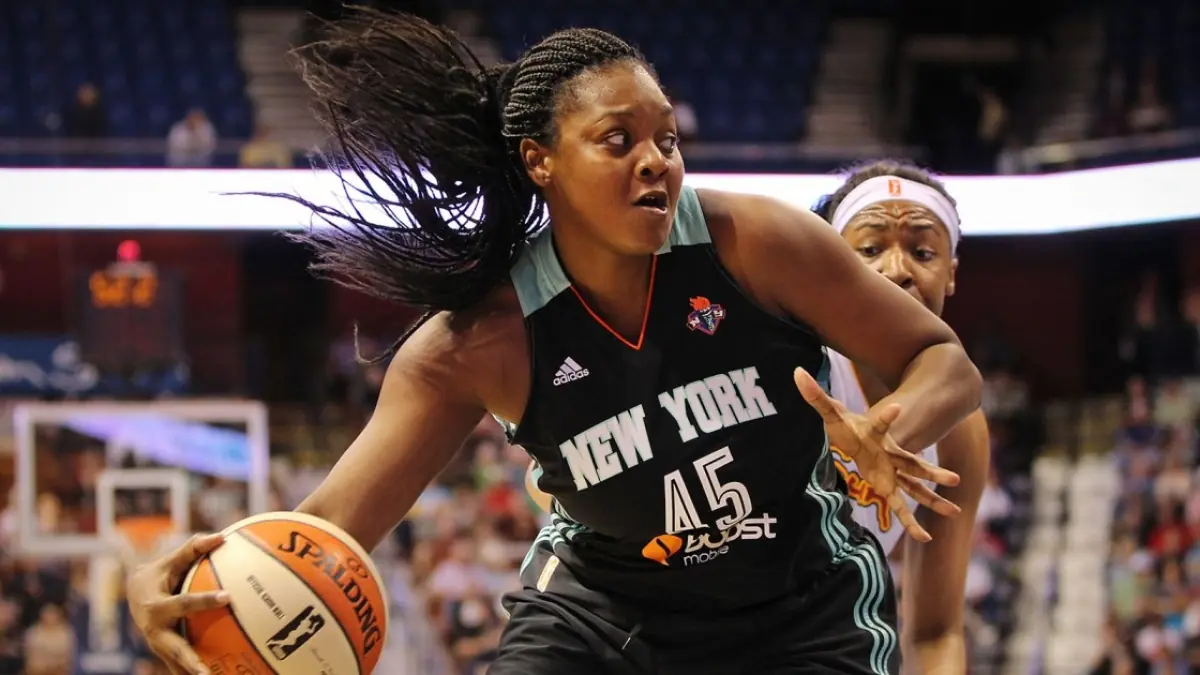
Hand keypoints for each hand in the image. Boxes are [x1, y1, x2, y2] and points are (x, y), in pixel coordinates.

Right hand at [126, 533, 228, 674]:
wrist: (133, 595)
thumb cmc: (159, 573)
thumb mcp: (170, 560)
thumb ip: (193, 548)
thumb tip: (221, 536)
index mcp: (156, 606)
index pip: (184, 603)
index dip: (204, 600)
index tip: (228, 596)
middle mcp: (156, 631)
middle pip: (175, 649)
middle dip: (191, 662)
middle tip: (208, 674)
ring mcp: (159, 645)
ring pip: (177, 664)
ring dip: (193, 673)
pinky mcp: (166, 654)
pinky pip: (182, 667)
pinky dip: (195, 672)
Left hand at [794, 367, 960, 541]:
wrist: (858, 437)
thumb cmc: (847, 425)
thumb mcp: (830, 412)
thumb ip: (815, 395)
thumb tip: (796, 372)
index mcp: (877, 435)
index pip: (882, 424)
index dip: (887, 417)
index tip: (897, 408)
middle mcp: (891, 455)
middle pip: (914, 464)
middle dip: (932, 472)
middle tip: (954, 479)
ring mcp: (892, 473)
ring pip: (916, 488)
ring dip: (933, 500)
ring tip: (956, 512)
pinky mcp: (888, 488)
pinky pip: (901, 508)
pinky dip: (911, 523)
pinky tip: (924, 539)